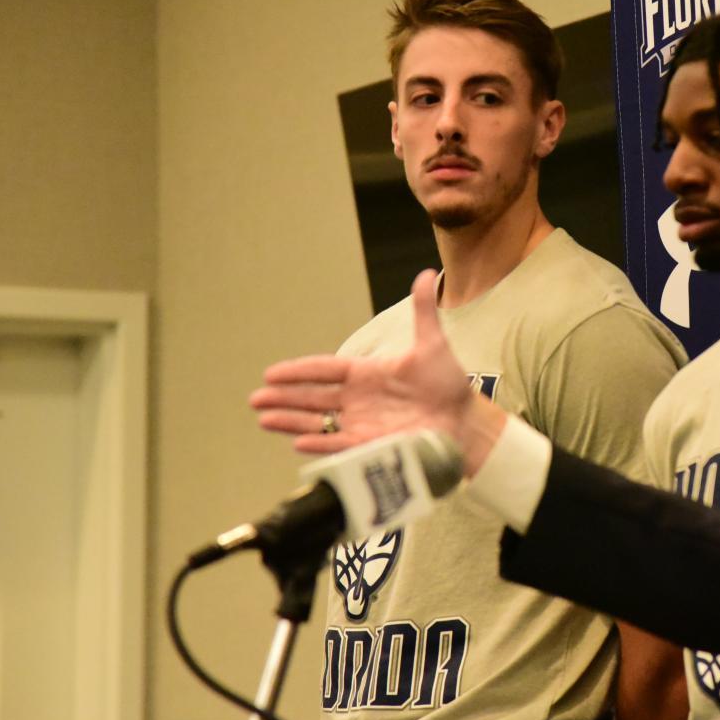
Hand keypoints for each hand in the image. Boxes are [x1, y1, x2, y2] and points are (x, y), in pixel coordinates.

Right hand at [249, 270, 479, 454]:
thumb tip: (425, 274)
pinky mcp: (371, 445)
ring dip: (291, 420)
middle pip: (313, 397)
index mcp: (365, 373)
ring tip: (264, 419)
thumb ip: (423, 311)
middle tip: (255, 398)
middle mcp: (358, 399)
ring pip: (318, 421)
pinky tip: (299, 442)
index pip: (324, 370)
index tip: (270, 373)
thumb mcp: (433, 345)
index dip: (298, 371)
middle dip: (284, 397)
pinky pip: (341, 444)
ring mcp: (362, 423)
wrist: (464, 420)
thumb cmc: (447, 384)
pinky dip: (321, 443)